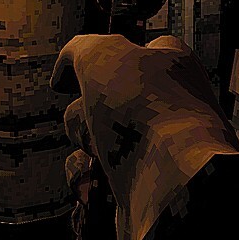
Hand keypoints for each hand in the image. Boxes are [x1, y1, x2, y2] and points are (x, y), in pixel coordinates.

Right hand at [52, 34, 238, 239]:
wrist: (172, 189)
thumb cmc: (145, 113)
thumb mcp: (102, 56)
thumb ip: (80, 50)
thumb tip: (66, 69)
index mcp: (172, 67)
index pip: (139, 50)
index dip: (102, 59)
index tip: (79, 72)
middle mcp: (167, 108)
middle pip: (101, 99)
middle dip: (83, 111)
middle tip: (97, 119)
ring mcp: (154, 151)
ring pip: (93, 139)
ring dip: (83, 145)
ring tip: (100, 155)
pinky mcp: (138, 190)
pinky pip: (94, 181)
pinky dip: (85, 182)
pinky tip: (94, 185)